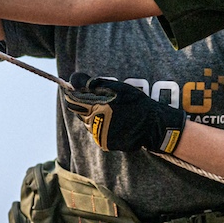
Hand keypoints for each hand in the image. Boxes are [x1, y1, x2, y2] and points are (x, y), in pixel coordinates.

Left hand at [63, 72, 187, 153]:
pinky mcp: (105, 143)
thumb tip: (73, 79)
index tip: (78, 92)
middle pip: (80, 113)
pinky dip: (103, 128)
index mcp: (95, 105)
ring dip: (95, 118)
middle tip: (104, 103)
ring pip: (89, 124)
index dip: (74, 95)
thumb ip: (92, 84)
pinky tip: (116, 124)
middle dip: (87, 107)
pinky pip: (98, 134)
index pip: (72, 100)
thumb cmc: (134, 102)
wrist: (151, 125)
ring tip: (113, 114)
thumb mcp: (115, 87)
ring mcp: (99, 134)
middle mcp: (94, 121)